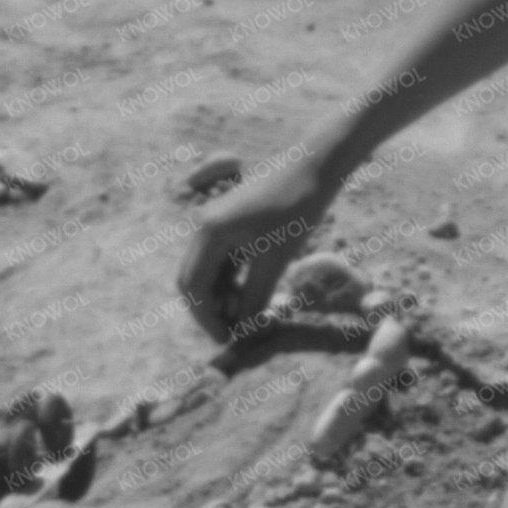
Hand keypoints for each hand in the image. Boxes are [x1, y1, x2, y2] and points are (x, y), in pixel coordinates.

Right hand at [175, 161, 338, 343]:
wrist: (314, 166)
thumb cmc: (297, 209)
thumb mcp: (276, 260)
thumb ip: (255, 297)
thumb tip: (243, 331)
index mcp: (209, 233)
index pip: (193, 286)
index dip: (206, 319)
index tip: (227, 340)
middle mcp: (204, 227)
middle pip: (193, 280)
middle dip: (209, 310)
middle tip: (233, 334)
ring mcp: (216, 223)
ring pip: (208, 271)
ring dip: (222, 296)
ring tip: (247, 317)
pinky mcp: (231, 222)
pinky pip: (222, 259)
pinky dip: (232, 281)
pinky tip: (252, 295)